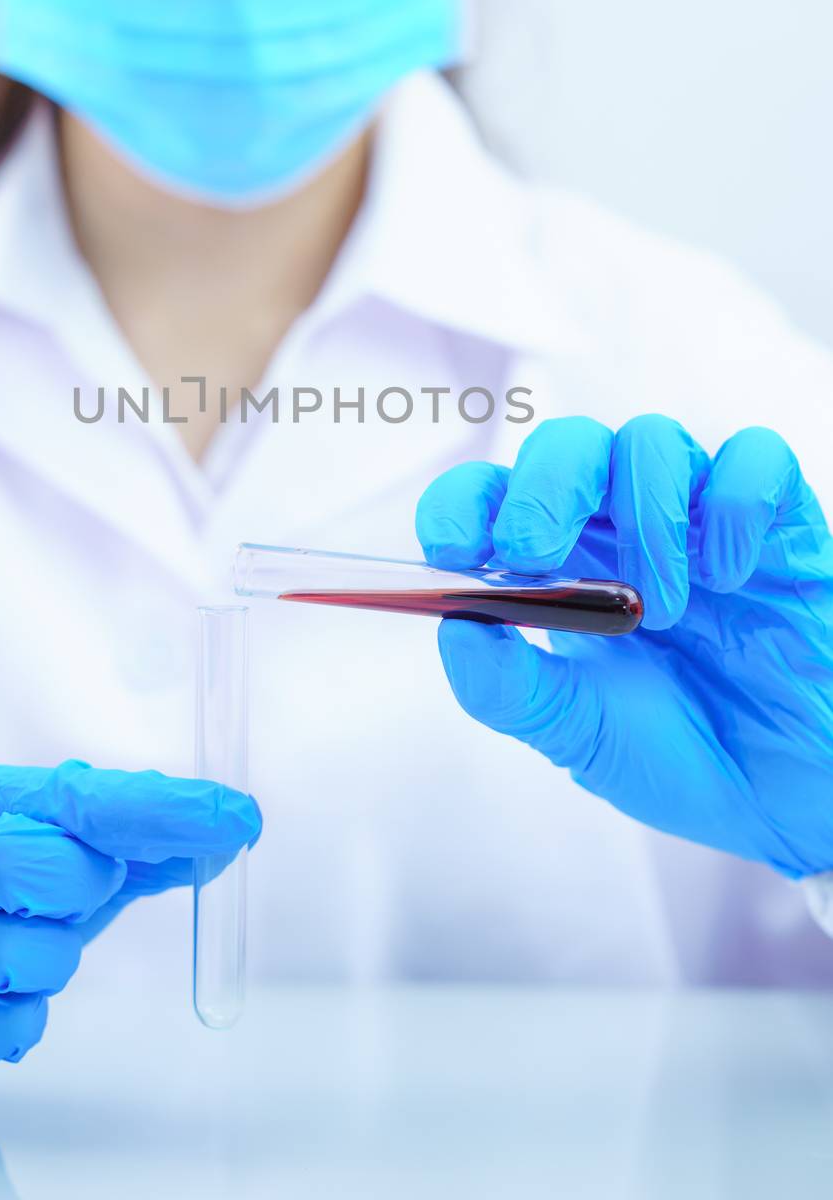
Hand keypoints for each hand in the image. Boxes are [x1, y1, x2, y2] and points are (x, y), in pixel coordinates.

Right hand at [0, 760, 260, 1112]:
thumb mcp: (39, 852)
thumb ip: (128, 841)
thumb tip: (226, 835)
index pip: (71, 793)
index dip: (158, 808)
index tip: (235, 817)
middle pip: (29, 860)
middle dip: (81, 885)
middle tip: (85, 891)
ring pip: (26, 954)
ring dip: (55, 960)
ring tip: (26, 949)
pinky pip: (8, 1026)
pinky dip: (26, 1018)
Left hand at [417, 416, 832, 877]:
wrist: (790, 801)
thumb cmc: (683, 756)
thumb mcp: (580, 737)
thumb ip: (512, 690)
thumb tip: (456, 627)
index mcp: (562, 564)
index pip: (494, 493)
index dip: (464, 502)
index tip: (452, 548)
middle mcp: (624, 527)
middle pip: (571, 444)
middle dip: (541, 487)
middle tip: (534, 553)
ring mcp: (701, 521)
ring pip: (653, 441)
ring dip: (642, 519)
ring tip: (659, 610)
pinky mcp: (781, 528)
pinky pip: (756, 459)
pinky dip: (732, 506)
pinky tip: (728, 575)